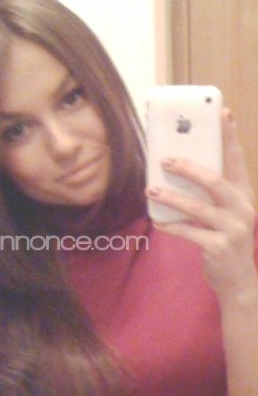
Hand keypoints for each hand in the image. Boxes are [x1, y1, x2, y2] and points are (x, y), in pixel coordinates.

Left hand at [145, 109, 256, 298]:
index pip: (237, 160)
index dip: (229, 136)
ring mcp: (233, 229)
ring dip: (172, 197)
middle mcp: (243, 208)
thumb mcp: (225, 215)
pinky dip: (171, 226)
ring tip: (151, 189)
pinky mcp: (219, 248)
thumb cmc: (226, 241)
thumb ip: (209, 196)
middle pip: (216, 181)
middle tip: (165, 159)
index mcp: (244, 195)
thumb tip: (177, 171)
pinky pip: (189, 232)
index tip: (221, 113)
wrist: (239, 283)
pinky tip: (157, 221)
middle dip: (189, 168)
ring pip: (198, 207)